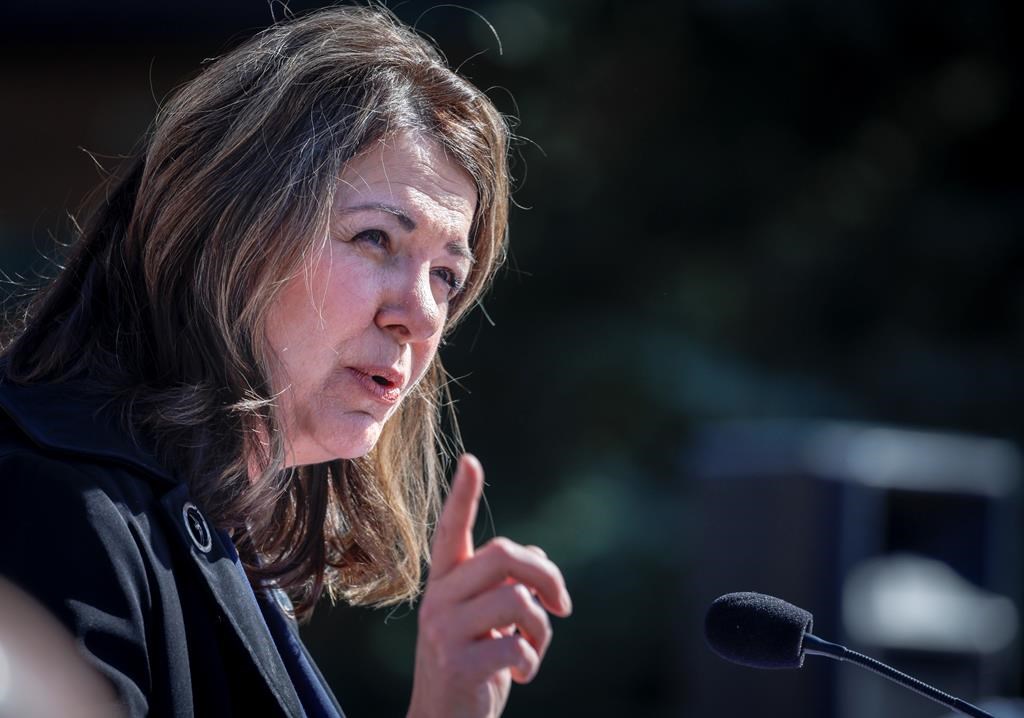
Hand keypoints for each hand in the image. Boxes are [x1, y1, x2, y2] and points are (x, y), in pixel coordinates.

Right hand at [406, 454, 571, 717]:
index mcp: (445, 584)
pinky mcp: (458, 664)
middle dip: (547, 575)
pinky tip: (519, 674)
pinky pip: (517, 645)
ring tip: (532, 651)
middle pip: (504, 556)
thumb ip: (505, 586)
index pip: (450, 531)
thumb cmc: (472, 666)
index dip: (462, 496)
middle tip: (563, 605)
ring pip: (517, 601)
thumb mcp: (486, 623)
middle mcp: (439, 600)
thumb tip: (537, 557)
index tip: (471, 460)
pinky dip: (531, 661)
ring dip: (541, 628)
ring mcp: (444, 632)